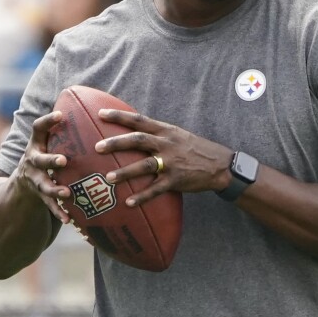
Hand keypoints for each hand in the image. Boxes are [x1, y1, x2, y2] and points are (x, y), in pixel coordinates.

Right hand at [13, 111, 70, 222]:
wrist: (20, 186)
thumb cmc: (47, 157)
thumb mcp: (50, 142)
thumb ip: (67, 131)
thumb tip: (100, 110)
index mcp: (37, 144)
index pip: (38, 129)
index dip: (48, 121)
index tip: (60, 114)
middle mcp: (32, 160)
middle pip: (39, 159)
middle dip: (50, 160)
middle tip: (63, 161)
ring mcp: (33, 179)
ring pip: (43, 185)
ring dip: (54, 189)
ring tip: (66, 193)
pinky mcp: (38, 196)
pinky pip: (49, 206)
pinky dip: (59, 212)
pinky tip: (69, 219)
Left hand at [95, 109, 232, 206]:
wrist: (220, 164)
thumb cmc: (195, 149)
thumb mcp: (177, 135)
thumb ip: (158, 134)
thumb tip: (134, 132)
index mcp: (166, 131)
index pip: (140, 120)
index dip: (120, 116)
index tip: (101, 113)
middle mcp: (167, 144)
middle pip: (139, 140)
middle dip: (117, 143)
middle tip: (98, 147)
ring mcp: (172, 162)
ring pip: (145, 165)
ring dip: (126, 172)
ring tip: (109, 178)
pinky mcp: (176, 180)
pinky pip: (156, 189)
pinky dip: (142, 196)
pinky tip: (129, 203)